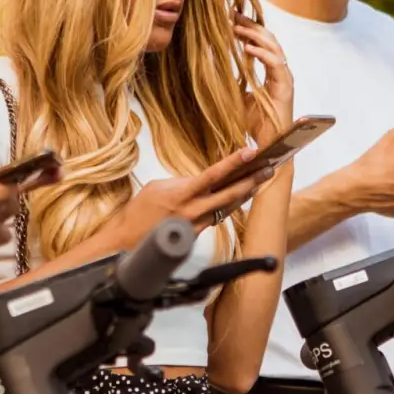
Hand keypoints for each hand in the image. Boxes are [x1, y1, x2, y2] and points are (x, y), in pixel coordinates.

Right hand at [117, 148, 274, 239]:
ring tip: (259, 181)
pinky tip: (238, 199)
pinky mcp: (196, 236)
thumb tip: (199, 182)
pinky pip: (216, 219)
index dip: (234, 163)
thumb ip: (182, 183)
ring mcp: (197, 225)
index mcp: (183, 193)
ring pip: (227, 207)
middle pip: (230, 194)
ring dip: (244, 194)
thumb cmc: (139, 212)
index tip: (250, 152)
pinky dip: (228, 207)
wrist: (126, 242)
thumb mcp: (158, 187)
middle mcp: (193, 210)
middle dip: (251, 180)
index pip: (214, 174)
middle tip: (268, 169)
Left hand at [236, 14, 294, 143]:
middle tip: (233, 15)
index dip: (248, 29)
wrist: (269, 145)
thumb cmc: (255, 125)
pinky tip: (247, 49)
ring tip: (238, 28)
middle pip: (269, 40)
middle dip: (251, 26)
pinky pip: (275, 65)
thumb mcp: (238, 98)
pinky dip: (262, 54)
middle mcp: (280, 72)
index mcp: (271, 72)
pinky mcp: (286, 88)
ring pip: (274, 48)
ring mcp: (284, 79)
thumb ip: (232, 82)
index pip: (262, 43)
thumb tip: (212, 70)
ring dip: (255, 36)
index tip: (231, 18)